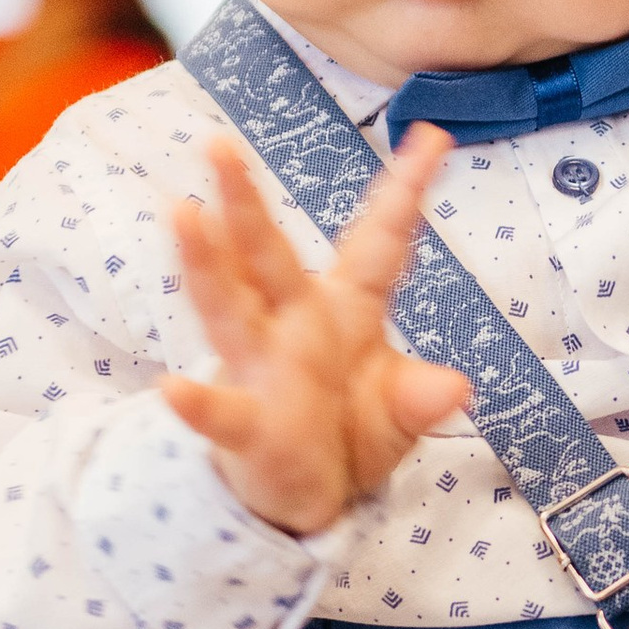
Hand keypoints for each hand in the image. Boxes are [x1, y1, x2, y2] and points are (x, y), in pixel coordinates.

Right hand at [163, 128, 468, 533]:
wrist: (302, 492)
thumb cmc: (346, 431)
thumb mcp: (396, 413)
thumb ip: (419, 398)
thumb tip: (455, 387)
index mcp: (345, 310)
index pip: (377, 242)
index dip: (404, 192)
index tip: (432, 136)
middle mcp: (294, 326)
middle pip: (268, 256)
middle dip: (246, 202)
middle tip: (219, 144)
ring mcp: (262, 371)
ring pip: (229, 308)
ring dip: (206, 263)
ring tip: (182, 215)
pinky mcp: (248, 427)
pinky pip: (221, 413)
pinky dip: (198, 404)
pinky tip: (172, 390)